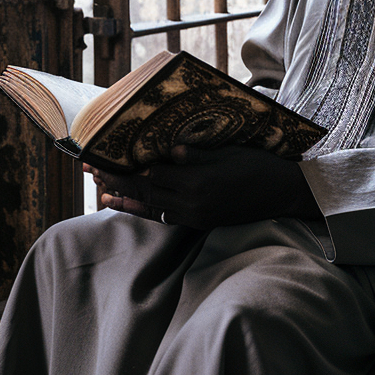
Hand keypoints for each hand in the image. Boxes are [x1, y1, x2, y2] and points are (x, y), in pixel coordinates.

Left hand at [83, 145, 321, 229]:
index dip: (123, 168)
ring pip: (151, 208)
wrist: (283, 194)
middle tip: (91, 170)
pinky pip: (165, 217)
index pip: (150, 175)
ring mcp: (195, 216)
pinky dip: (145, 211)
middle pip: (145, 192)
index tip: (100, 158)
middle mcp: (192, 203)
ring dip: (126, 199)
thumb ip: (197, 154)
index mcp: (198, 182)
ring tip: (101, 194)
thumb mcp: (228, 152)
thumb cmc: (258, 164)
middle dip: (116, 181)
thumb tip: (170, 151)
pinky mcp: (200, 222)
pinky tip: (132, 207)